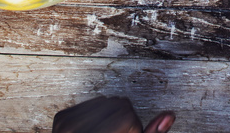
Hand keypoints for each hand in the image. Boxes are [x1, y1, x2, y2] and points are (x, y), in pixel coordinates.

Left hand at [52, 96, 174, 132]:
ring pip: (105, 100)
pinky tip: (96, 126)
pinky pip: (90, 101)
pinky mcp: (60, 119)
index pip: (128, 116)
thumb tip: (169, 116)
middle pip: (117, 104)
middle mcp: (77, 131)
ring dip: (111, 114)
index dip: (133, 128)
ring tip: (106, 132)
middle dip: (123, 120)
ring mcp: (65, 125)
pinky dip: (97, 112)